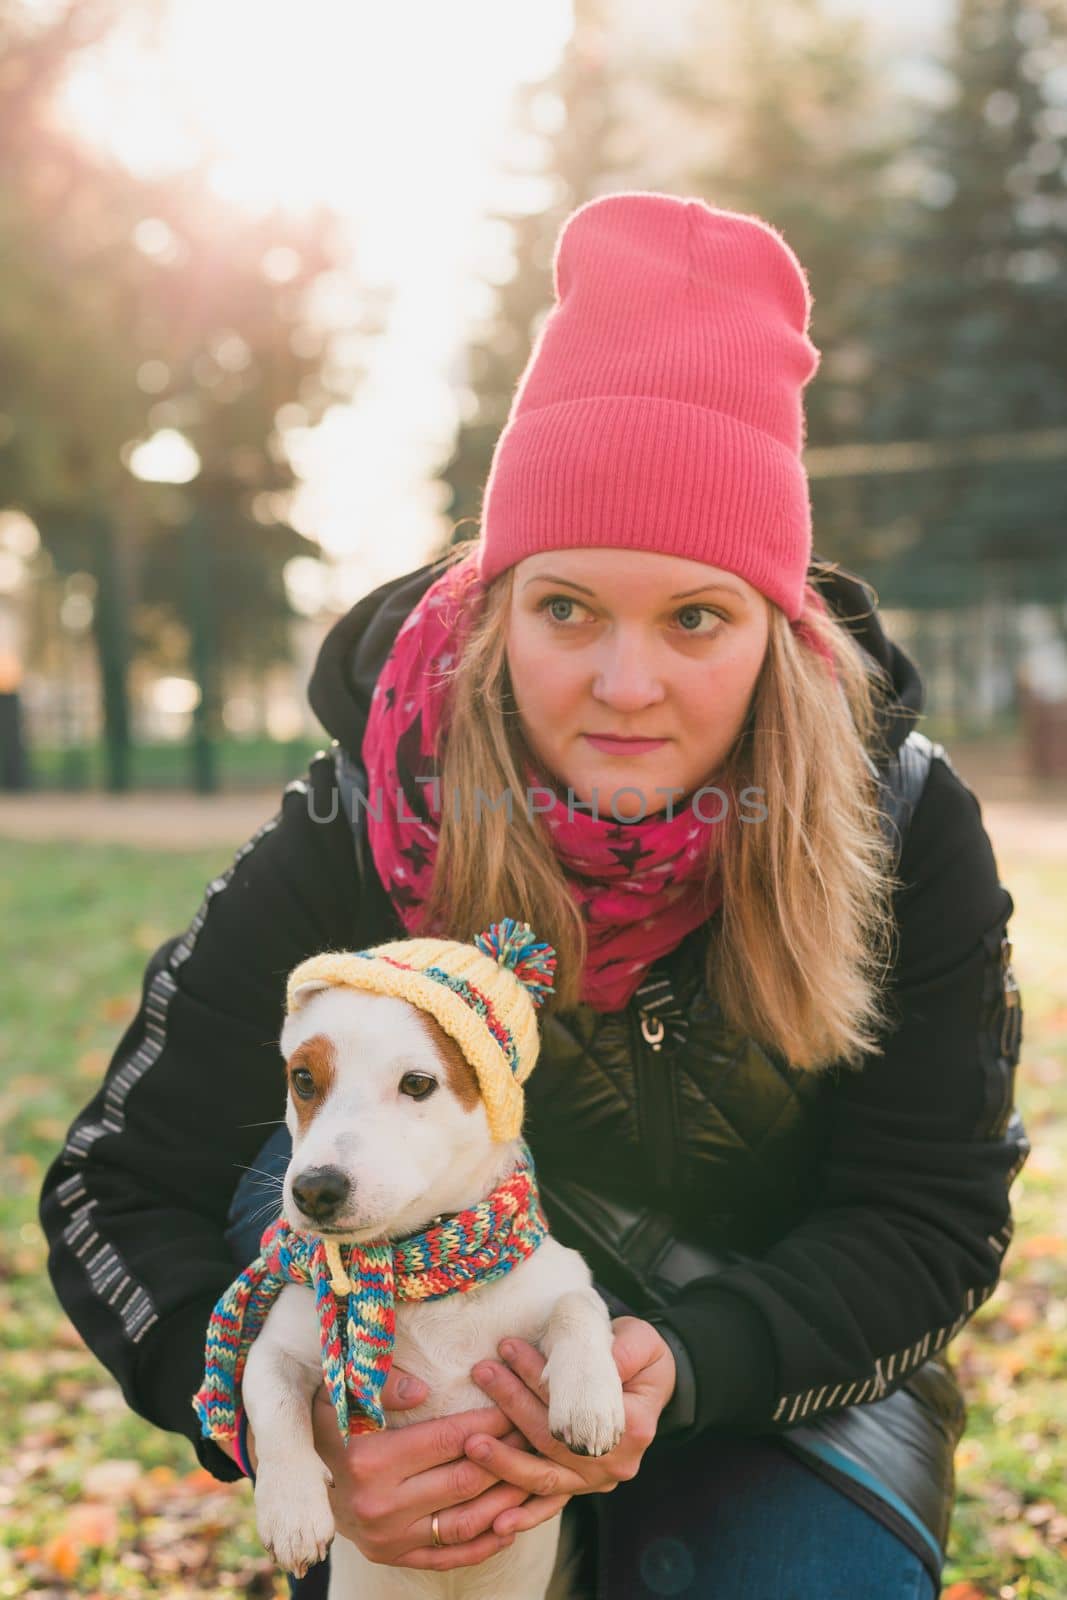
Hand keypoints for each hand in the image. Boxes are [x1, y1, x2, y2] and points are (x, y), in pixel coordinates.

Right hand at [307, 1365, 540, 1571]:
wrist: (302, 1477)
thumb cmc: (329, 1421)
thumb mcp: (338, 1389)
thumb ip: (378, 1383)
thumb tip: (421, 1389)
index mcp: (368, 1460)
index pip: (447, 1440)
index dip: (488, 1423)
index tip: (516, 1407)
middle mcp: (379, 1505)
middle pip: (464, 1481)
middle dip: (507, 1455)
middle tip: (535, 1434)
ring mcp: (388, 1538)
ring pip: (465, 1523)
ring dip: (507, 1500)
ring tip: (535, 1474)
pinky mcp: (393, 1557)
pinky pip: (449, 1556)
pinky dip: (485, 1543)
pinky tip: (512, 1523)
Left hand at [460, 1315, 676, 1538]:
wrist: (647, 1383)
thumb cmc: (640, 1357)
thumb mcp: (641, 1342)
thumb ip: (623, 1351)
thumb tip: (596, 1361)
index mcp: (632, 1427)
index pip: (577, 1404)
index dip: (540, 1376)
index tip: (508, 1349)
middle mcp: (614, 1462)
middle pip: (554, 1439)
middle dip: (514, 1405)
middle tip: (483, 1372)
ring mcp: (595, 1480)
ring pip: (545, 1477)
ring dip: (505, 1459)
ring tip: (472, 1438)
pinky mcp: (579, 1487)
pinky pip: (549, 1504)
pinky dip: (524, 1515)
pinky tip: (496, 1522)